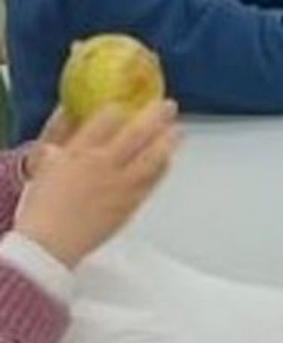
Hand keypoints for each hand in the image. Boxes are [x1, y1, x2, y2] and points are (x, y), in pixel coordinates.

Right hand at [16, 101, 178, 268]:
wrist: (52, 240)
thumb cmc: (44, 203)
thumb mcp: (47, 162)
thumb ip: (62, 139)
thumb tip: (69, 117)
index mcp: (80, 150)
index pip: (106, 119)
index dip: (122, 108)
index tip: (130, 101)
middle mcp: (104, 164)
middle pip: (136, 134)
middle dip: (155, 117)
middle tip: (168, 106)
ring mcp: (121, 185)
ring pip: (151, 158)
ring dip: (168, 142)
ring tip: (179, 131)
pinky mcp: (131, 204)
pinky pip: (152, 182)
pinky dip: (162, 168)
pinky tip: (169, 160)